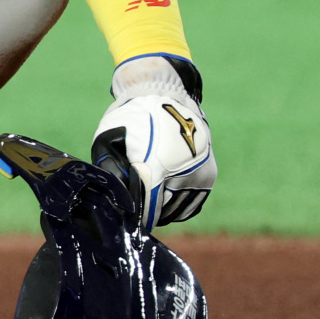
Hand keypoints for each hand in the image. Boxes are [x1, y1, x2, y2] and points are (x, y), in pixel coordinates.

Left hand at [91, 54, 215, 230]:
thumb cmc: (132, 117)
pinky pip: (191, 206)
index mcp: (159, 163)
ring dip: (161, 211)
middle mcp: (184, 171)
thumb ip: (111, 168)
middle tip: (130, 212)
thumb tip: (115, 198)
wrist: (167, 94)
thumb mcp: (110, 137)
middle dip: (146, 212)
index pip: (147, 206)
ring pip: (177, 210)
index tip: (126, 224)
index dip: (135, 217)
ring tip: (145, 201)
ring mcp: (200, 175)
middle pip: (162, 211)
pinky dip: (176, 207)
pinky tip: (162, 199)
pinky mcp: (208, 177)